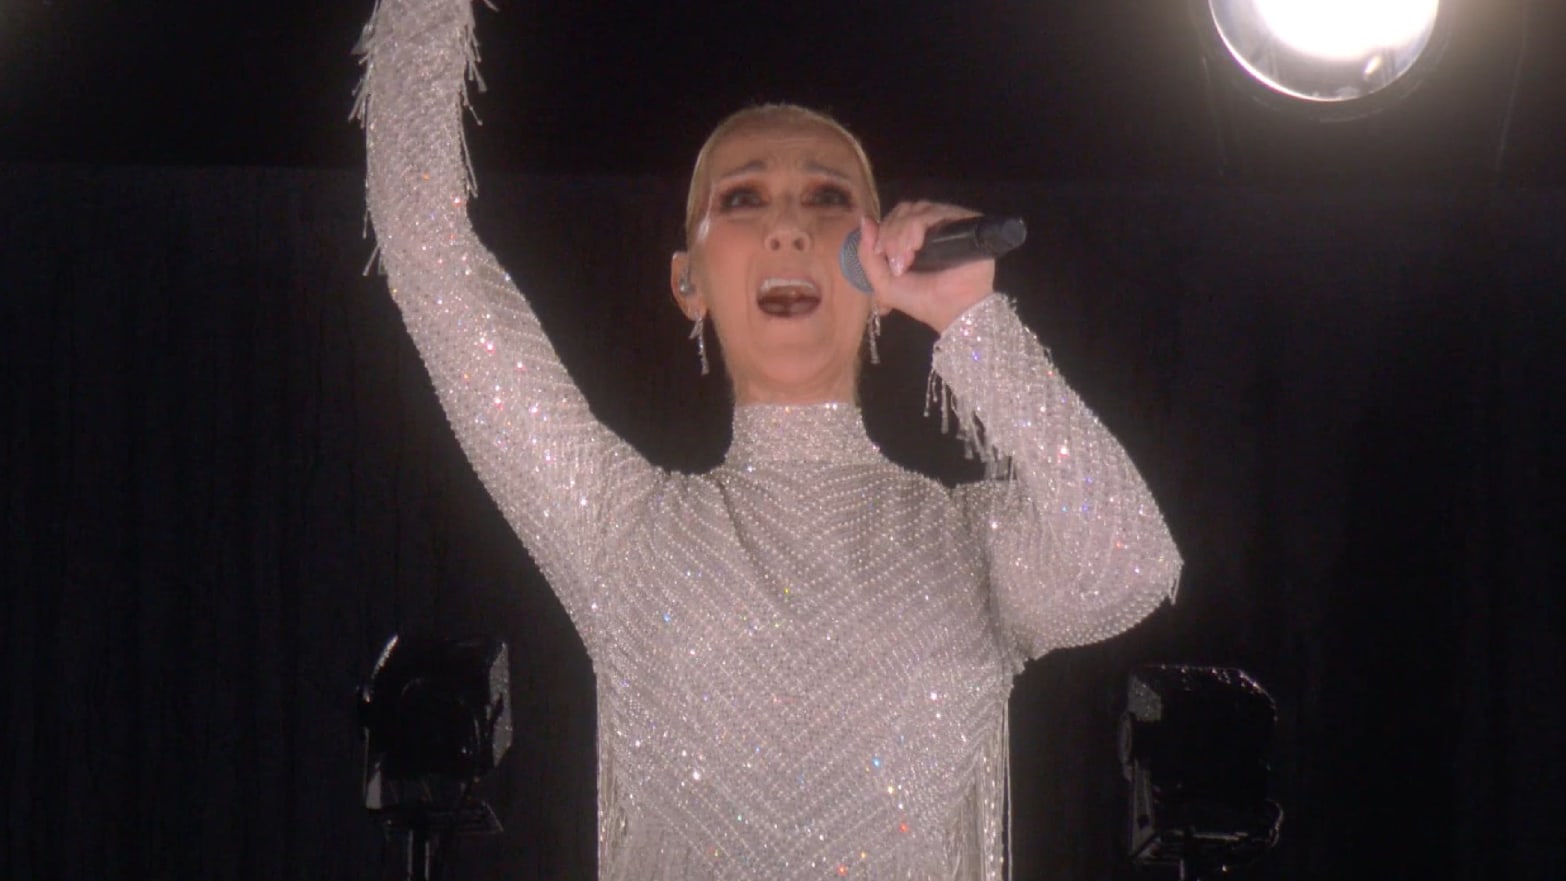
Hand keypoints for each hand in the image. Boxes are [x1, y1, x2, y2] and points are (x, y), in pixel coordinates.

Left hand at [855, 201, 995, 332]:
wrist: (957, 310)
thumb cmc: (924, 301)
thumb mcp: (884, 285)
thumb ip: (867, 255)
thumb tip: (865, 220)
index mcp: (910, 240)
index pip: (891, 219)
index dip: (880, 231)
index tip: (879, 252)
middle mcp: (928, 228)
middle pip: (901, 211)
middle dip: (889, 234)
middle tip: (896, 262)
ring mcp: (944, 222)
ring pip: (913, 210)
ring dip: (901, 233)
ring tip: (906, 259)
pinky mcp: (959, 219)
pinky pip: (930, 212)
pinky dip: (915, 227)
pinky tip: (916, 246)